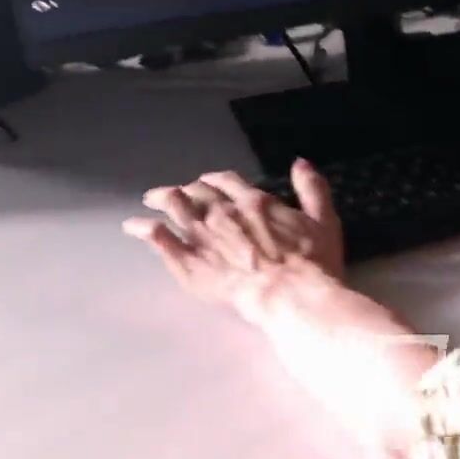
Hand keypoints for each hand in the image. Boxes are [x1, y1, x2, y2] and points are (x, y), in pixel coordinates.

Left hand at [125, 161, 344, 322]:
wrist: (290, 295)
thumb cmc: (313, 264)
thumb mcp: (325, 222)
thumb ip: (313, 190)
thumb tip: (301, 164)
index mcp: (255, 202)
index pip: (227, 181)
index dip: (216, 180)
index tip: (209, 183)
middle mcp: (223, 212)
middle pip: (197, 191)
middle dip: (186, 189)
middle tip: (178, 193)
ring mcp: (202, 235)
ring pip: (174, 207)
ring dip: (161, 199)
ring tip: (151, 200)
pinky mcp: (188, 261)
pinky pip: (159, 239)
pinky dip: (144, 228)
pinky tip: (134, 226)